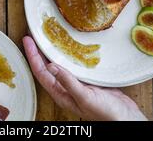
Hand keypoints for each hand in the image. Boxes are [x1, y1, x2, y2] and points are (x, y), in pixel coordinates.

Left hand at [23, 36, 146, 120]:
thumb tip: (51, 67)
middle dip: (38, 51)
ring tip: (46, 37)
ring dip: (51, 51)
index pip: (41, 72)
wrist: (125, 118)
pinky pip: (73, 63)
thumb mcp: (85, 97)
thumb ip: (68, 82)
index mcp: (61, 93)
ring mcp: (76, 83)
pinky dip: (68, 53)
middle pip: (46, 66)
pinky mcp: (87, 79)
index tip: (27, 40)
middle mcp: (65, 87)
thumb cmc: (105, 113)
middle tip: (33, 34)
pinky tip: (69, 45)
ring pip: (59, 63)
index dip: (32, 56)